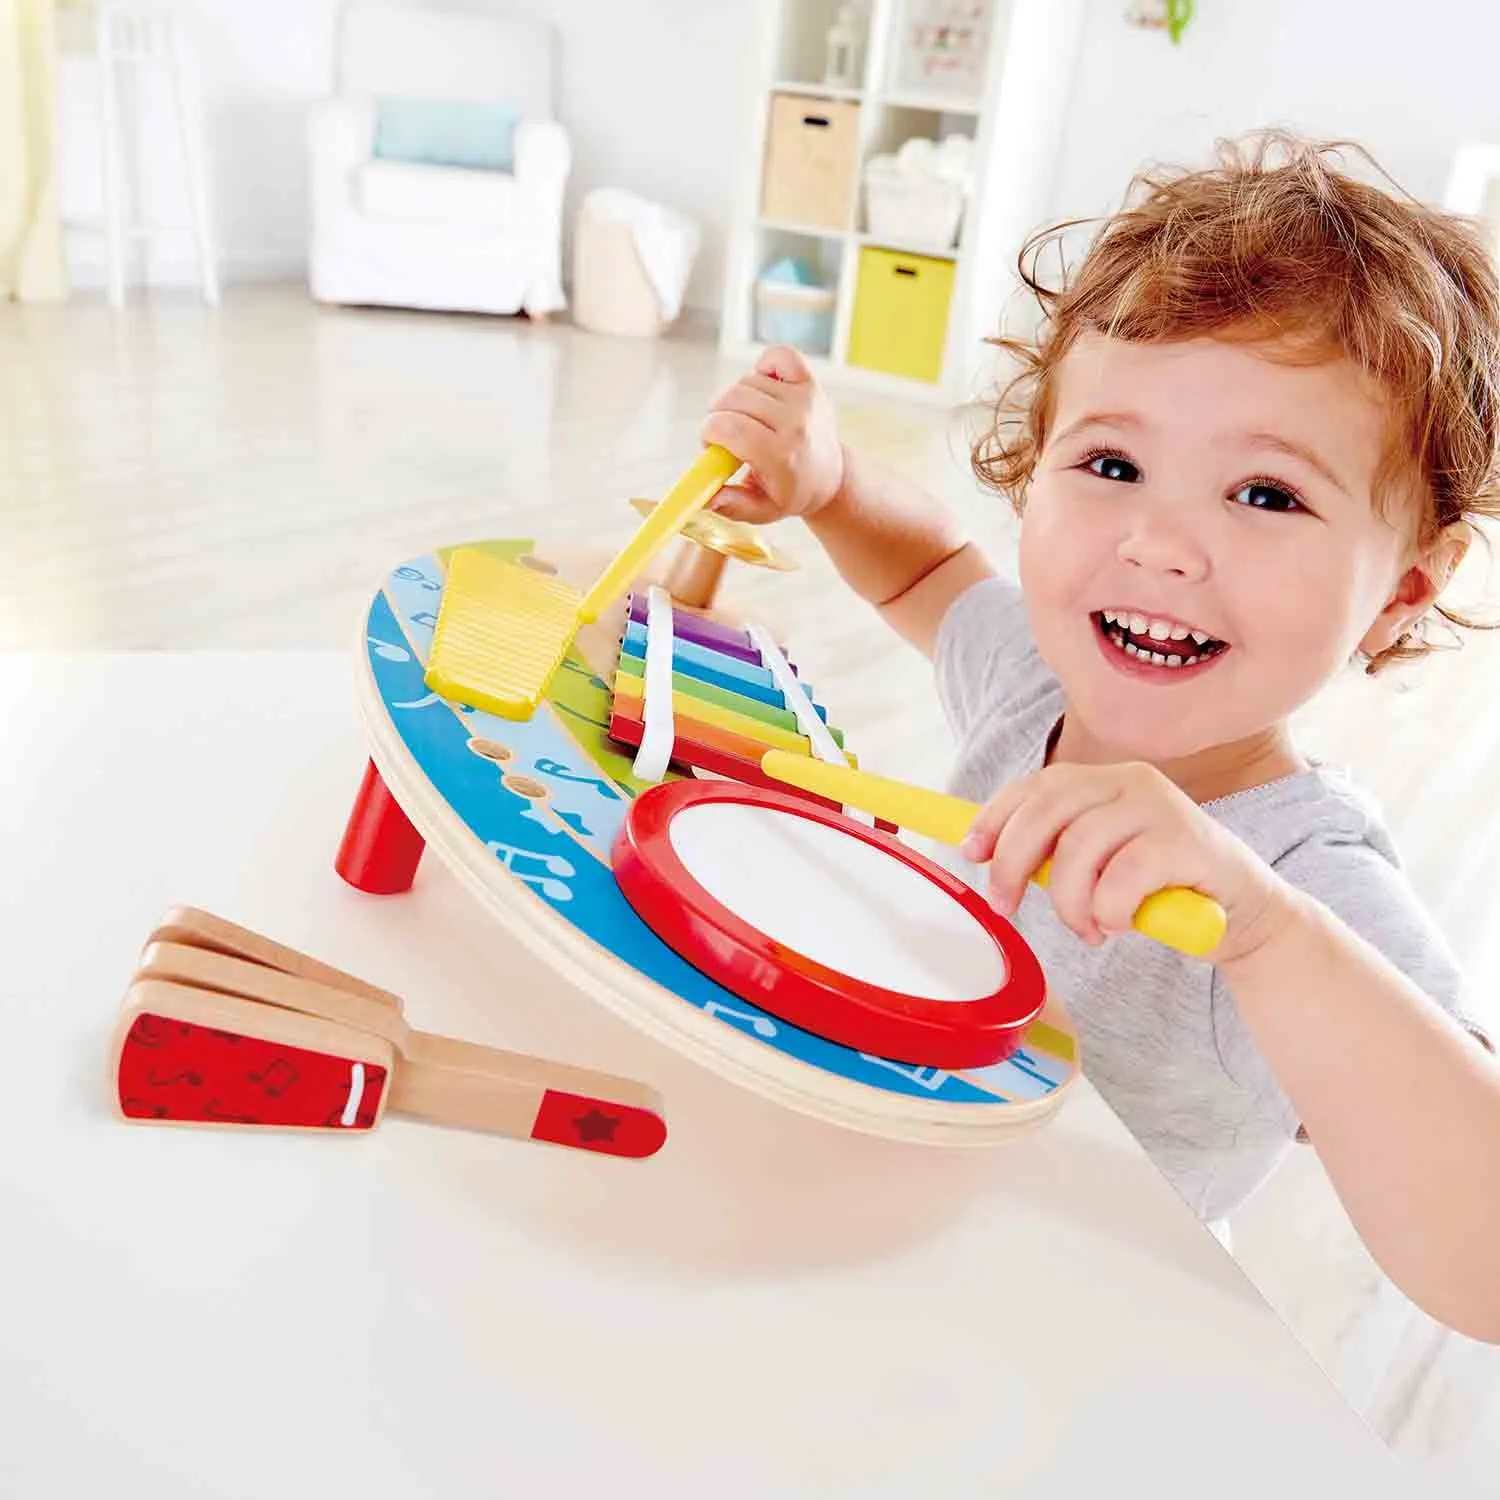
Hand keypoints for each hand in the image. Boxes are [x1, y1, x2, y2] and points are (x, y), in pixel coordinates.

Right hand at [701, 345, 844, 523]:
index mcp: (781, 456)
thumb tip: (707, 498)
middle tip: (724, 436)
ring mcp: (804, 398)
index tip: (710, 444)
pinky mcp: (810, 381)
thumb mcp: (762, 511)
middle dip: (717, 416)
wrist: (830, 477)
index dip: (708, 432)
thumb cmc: (790, 493)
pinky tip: (762, 391)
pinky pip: (777, 356)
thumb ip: (733, 506)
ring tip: (745, 420)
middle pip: (733, 399)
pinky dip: (762, 367)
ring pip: (747, 381)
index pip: (729, 427)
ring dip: (736, 400)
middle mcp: (795, 423)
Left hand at [958, 761, 1290, 963]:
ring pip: (1080, 848)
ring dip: (1069, 902)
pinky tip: (1120, 924)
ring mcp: (1162, 808)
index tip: (970, 852)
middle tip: (1007, 906)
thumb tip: (988, 856)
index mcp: (1106, 781)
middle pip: (1047, 809)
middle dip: (1014, 862)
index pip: (1036, 784)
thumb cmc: (1162, 889)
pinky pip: (1122, 877)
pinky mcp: (1188, 843)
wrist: (1245, 916)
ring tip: (1087, 928)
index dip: (995, 816)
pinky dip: (1110, 910)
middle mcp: (1131, 782)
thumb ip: (1057, 853)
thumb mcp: (1100, 865)